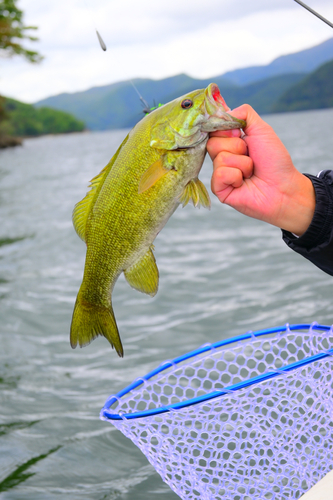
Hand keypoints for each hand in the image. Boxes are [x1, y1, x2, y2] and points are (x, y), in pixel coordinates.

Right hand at [207, 104, 314, 235]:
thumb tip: (222, 111)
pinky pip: (220, 174)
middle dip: (236, 146)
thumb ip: (244, 113)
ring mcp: (220, 174)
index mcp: (230, 142)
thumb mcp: (261, 129)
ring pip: (219, 158)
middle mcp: (222, 157)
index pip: (213, 128)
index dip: (226, 128)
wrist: (284, 187)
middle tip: (249, 154)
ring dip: (242, 163)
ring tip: (251, 171)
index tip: (240, 132)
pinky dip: (236, 175)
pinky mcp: (219, 189)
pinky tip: (244, 182)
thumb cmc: (274, 161)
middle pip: (212, 142)